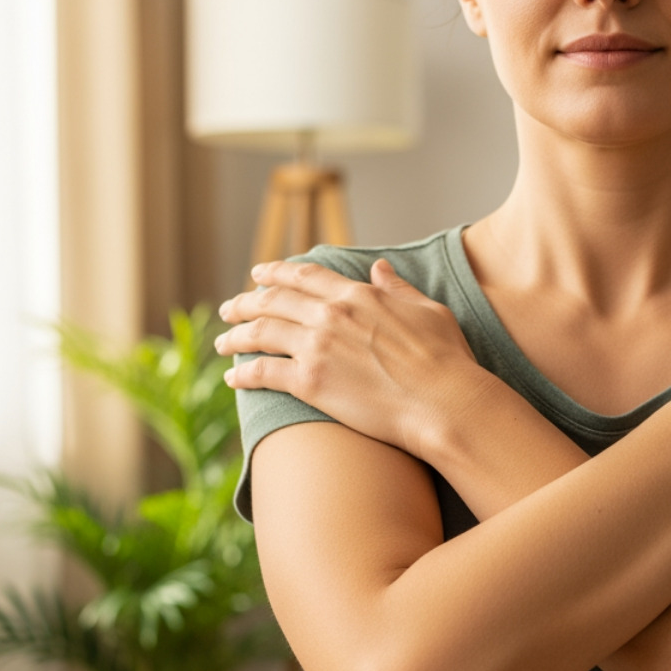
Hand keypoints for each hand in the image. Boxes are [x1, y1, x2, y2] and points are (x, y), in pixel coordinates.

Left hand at [216, 258, 483, 457]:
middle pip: (272, 301)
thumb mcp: (427, 310)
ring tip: (224, 341)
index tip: (258, 274)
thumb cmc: (446, 360)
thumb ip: (398, 287)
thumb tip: (379, 267)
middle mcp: (330, 314)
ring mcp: (317, 347)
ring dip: (236, 335)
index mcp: (356, 294)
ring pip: (260, 333)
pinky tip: (233, 379)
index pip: (303, 276)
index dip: (276, 272)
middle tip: (230, 308)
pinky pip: (263, 372)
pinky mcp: (310, 382)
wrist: (444, 402)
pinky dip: (243, 374)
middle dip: (245, 302)